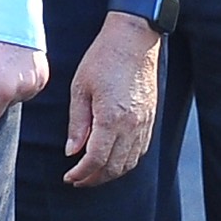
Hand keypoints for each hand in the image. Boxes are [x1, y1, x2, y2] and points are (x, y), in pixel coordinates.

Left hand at [62, 16, 161, 185]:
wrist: (134, 40)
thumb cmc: (102, 59)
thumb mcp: (80, 88)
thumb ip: (77, 123)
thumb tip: (72, 151)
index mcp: (111, 118)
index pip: (97, 160)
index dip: (82, 173)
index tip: (69, 177)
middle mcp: (132, 126)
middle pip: (115, 167)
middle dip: (95, 179)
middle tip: (77, 180)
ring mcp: (144, 123)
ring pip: (130, 163)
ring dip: (111, 173)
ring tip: (92, 173)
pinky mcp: (150, 119)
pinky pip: (140, 151)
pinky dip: (126, 161)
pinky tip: (112, 158)